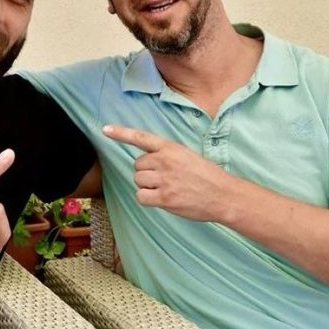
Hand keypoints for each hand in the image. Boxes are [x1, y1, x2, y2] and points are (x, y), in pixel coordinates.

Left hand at [103, 124, 231, 221]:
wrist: (223, 195)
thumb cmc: (206, 176)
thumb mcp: (187, 156)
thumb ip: (166, 156)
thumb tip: (146, 164)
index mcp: (171, 148)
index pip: (141, 138)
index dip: (121, 133)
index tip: (104, 129)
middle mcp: (165, 161)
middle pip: (137, 165)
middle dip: (146, 173)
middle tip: (166, 179)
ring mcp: (164, 180)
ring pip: (138, 181)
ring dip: (147, 187)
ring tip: (167, 189)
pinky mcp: (165, 198)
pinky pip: (141, 197)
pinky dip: (148, 199)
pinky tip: (162, 199)